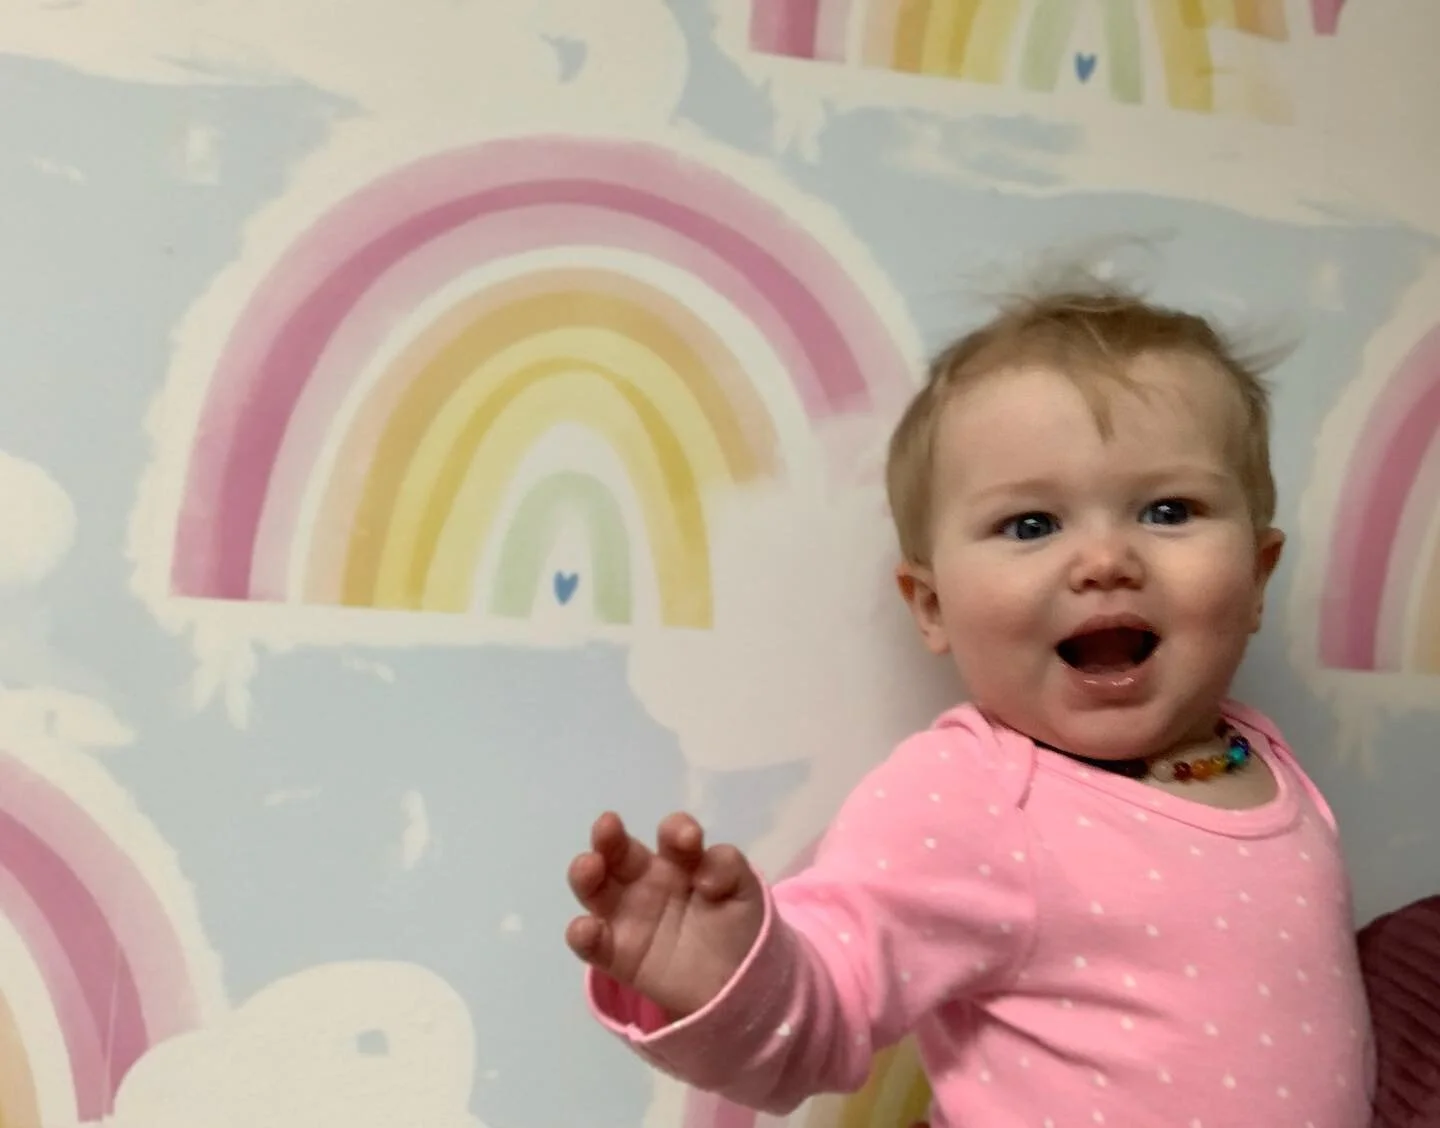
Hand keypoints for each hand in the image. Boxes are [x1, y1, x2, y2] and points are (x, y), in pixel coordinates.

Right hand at [566, 810, 764, 1019]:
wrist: (737, 986)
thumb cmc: (738, 929)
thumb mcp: (745, 892)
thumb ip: (729, 869)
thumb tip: (703, 873)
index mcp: (680, 862)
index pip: (672, 836)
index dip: (676, 831)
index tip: (689, 839)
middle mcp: (647, 881)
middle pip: (619, 852)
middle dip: (610, 836)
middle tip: (608, 826)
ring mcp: (628, 917)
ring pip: (595, 889)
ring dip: (585, 874)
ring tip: (589, 867)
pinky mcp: (617, 955)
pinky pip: (592, 944)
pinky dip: (582, 935)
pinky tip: (587, 929)